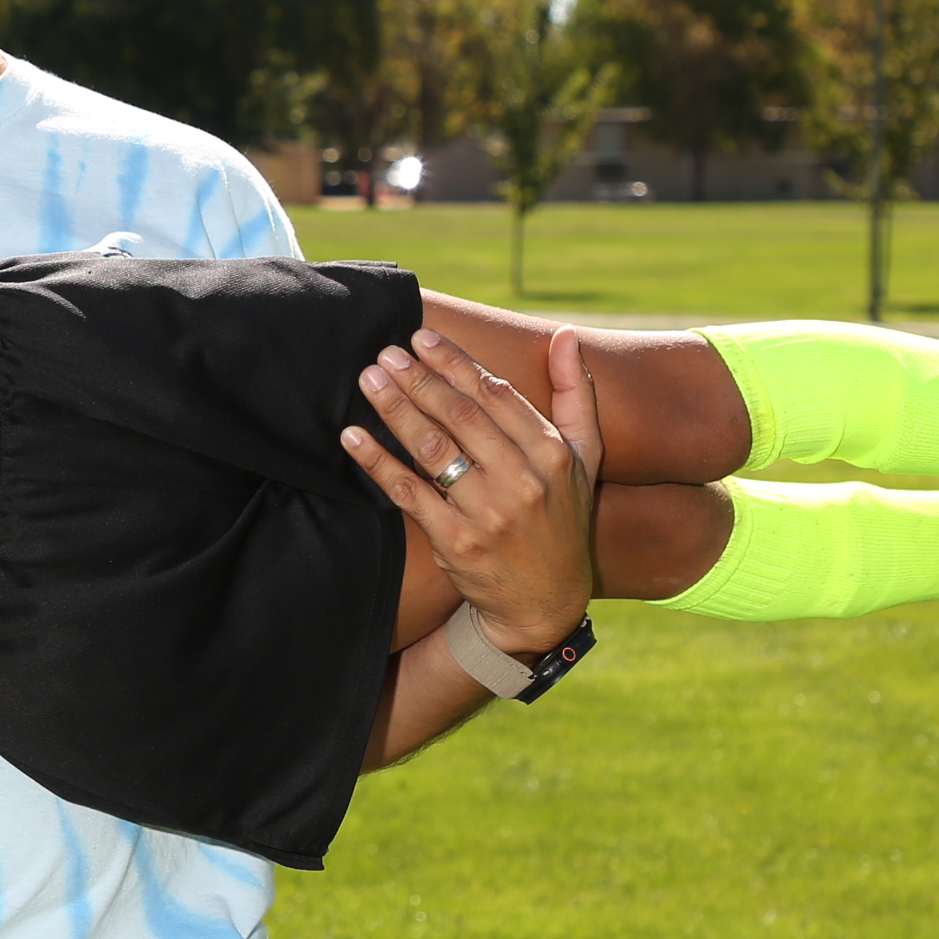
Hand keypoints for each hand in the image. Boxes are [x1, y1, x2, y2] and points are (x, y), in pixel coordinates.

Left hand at [341, 325, 598, 654]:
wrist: (545, 603)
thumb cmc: (562, 517)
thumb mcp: (585, 459)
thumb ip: (576, 396)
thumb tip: (566, 335)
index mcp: (552, 454)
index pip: (496, 394)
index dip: (456, 362)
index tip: (422, 338)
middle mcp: (523, 481)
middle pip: (460, 416)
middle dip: (419, 379)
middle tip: (386, 353)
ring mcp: (488, 514)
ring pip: (432, 448)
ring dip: (395, 409)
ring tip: (369, 380)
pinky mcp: (456, 542)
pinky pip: (409, 493)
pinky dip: (378, 462)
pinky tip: (353, 438)